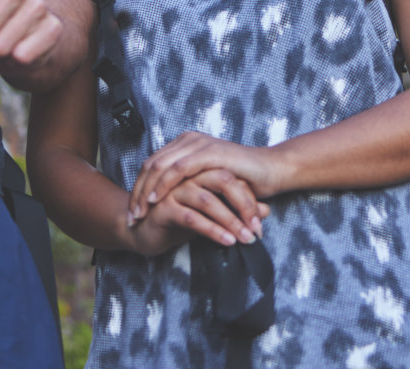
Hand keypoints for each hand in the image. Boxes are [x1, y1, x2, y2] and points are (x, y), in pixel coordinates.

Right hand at [125, 168, 268, 256]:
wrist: (144, 233)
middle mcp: (186, 174)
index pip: (230, 177)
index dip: (248, 199)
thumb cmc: (179, 220)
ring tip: (245, 239)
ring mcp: (173, 188)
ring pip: (208, 200)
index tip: (260, 223)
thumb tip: (265, 211)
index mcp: (198, 169)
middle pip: (222, 180)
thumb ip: (236, 209)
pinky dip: (212, 230)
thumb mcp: (212, 215)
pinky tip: (226, 241)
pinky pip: (192, 217)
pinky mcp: (163, 206)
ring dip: (230, 221)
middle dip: (243, 207)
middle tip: (257, 230)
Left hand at [128, 131, 288, 224]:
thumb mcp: (209, 182)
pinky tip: (156, 201)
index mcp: (186, 144)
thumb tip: (166, 202)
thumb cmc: (244, 180)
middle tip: (130, 217)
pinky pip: (178, 169)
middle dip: (137, 193)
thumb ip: (189, 184)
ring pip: (160, 167)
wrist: (272, 171)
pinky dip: (164, 186)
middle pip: (150, 165)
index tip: (133, 211)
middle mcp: (188, 140)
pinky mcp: (208, 153)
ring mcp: (198, 144)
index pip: (152, 165)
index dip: (139, 188)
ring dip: (146, 192)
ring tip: (140, 213)